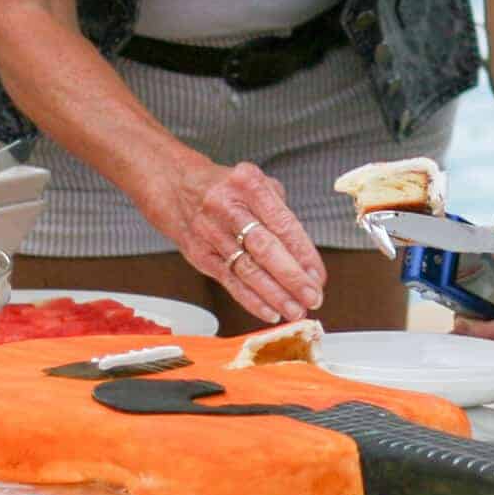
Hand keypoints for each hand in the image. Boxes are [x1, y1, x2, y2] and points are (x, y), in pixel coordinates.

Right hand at [161, 161, 326, 323]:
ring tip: (295, 310)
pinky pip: (230, 281)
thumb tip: (305, 258)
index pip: (283, 224)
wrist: (174, 186)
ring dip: (275, 295)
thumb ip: (281, 214)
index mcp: (248, 184)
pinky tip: (270, 311)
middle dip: (292, 278)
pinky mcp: (200, 254)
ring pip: (248, 269)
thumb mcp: (256, 184)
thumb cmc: (225, 188)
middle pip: (265, 248)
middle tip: (312, 297)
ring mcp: (210, 231)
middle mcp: (227, 207)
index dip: (304, 254)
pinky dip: (252, 300)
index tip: (318, 276)